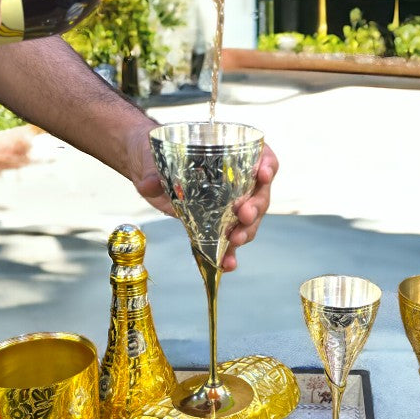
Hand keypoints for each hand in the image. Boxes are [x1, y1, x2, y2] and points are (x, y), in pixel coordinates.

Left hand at [131, 125, 278, 272]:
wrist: (151, 174)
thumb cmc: (160, 157)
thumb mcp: (155, 159)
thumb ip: (154, 171)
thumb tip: (150, 183)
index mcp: (232, 155)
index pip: (262, 156)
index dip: (268, 165)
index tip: (264, 173)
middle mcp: (238, 181)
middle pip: (259, 193)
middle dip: (256, 206)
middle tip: (244, 215)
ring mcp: (230, 205)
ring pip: (250, 220)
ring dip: (246, 231)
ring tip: (235, 241)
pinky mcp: (218, 226)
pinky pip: (230, 241)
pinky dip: (231, 254)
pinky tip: (227, 264)